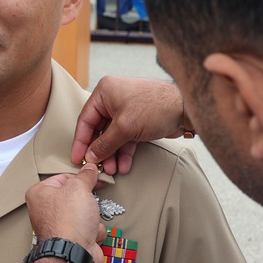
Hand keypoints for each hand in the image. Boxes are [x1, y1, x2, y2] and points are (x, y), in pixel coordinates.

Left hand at [26, 164, 104, 262]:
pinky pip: (88, 228)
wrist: (73, 253)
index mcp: (39, 193)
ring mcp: (59, 226)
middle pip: (75, 196)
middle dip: (88, 201)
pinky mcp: (71, 239)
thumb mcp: (79, 187)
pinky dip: (93, 231)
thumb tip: (90, 168)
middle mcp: (45, 209)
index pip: (64, 177)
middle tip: (91, 202)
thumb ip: (86, 176)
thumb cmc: (69, 218)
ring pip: (85, 213)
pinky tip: (89, 234)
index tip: (94, 177)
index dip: (81, 178)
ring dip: (92, 217)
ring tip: (88, 221)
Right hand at [70, 76, 193, 174]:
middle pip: (98, 130)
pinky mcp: (137, 121)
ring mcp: (126, 110)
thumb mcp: (124, 127)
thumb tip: (91, 156)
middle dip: (100, 151)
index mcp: (105, 92)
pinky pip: (125, 139)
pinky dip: (124, 152)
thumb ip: (105, 144)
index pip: (85, 119)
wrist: (185, 108)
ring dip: (112, 154)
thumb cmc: (156, 106)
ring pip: (112, 137)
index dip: (81, 141)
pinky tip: (124, 165)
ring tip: (112, 170)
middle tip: (96, 167)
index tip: (77, 158)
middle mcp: (113, 99)